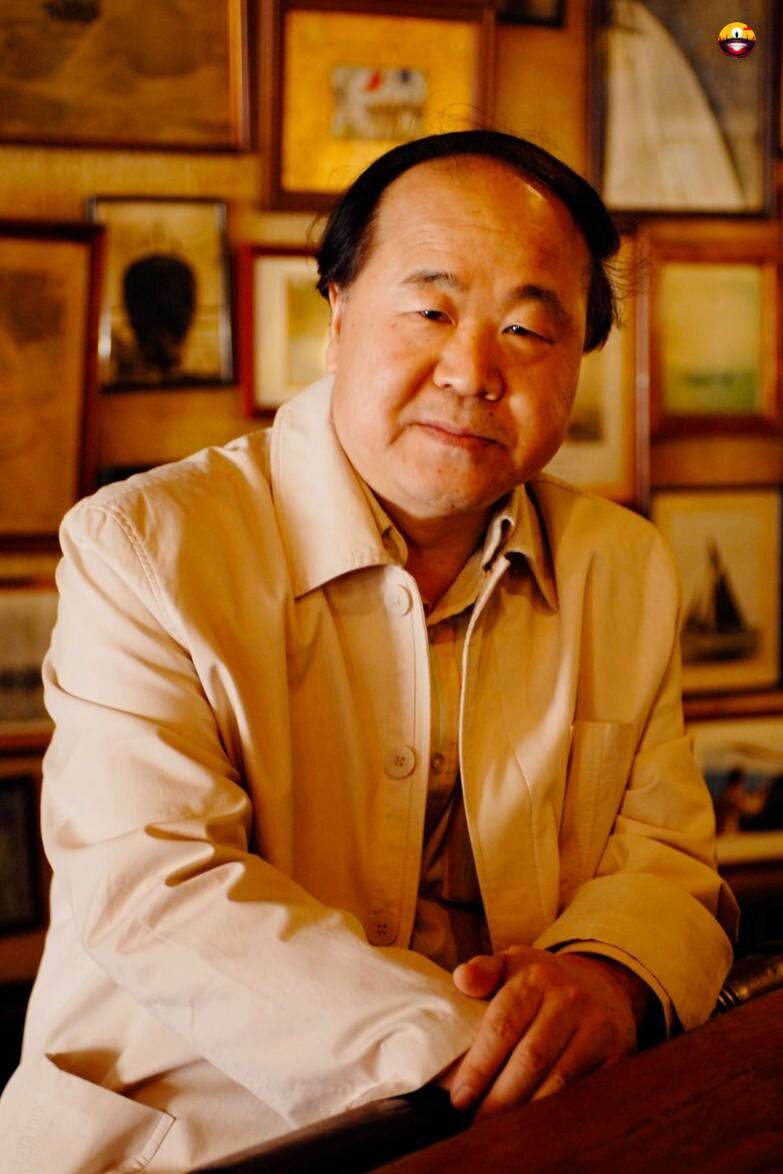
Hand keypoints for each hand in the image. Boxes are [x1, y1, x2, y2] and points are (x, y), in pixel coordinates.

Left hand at [440, 946, 645, 1117]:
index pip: (502, 1025)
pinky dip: (559, 1110)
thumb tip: (461, 979)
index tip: (460, 1097)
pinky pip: (585, 1090)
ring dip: (527, 1109)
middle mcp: (570, 998)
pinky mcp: (619, 1052)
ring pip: (558, 1080)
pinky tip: (537, 1122)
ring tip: (501, 1128)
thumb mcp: (512, 963)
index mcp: (537, 976)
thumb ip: (483, 970)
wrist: (602, 983)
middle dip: (500, 1097)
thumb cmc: (543, 981)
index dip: (479, 1066)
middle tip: (477, 1122)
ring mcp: (597, 1026)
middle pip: (530, 1059)